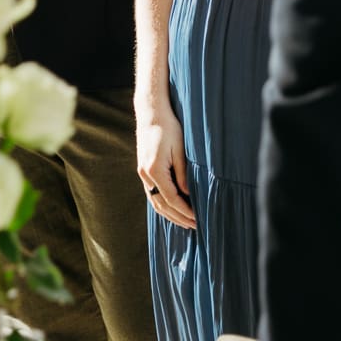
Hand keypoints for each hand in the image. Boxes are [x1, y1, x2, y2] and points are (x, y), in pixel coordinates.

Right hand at [137, 103, 196, 229]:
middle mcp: (145, 175)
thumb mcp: (179, 150)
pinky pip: (152, 194)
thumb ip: (183, 174)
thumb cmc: (168, 129)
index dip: (186, 211)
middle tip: (195, 226)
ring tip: (185, 222)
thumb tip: (188, 195)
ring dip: (170, 214)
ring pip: (155, 202)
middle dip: (179, 217)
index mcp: (154, 170)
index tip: (199, 219)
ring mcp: (142, 174)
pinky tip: (172, 209)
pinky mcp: (144, 171)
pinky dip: (163, 205)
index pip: (171, 198)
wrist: (151, 114)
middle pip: (162, 204)